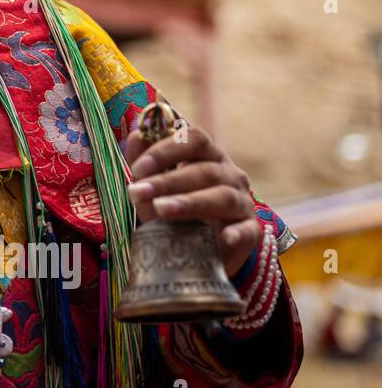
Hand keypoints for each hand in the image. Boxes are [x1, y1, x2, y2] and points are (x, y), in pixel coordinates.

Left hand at [124, 122, 259, 277]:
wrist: (200, 251)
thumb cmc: (177, 212)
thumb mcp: (155, 190)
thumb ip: (145, 165)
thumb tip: (136, 136)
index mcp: (208, 157)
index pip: (195, 140)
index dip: (166, 150)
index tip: (138, 169)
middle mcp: (230, 176)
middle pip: (206, 170)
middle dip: (168, 180)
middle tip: (138, 192)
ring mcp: (243, 204)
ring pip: (224, 197)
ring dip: (190, 202)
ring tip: (160, 209)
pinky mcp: (251, 233)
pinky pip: (248, 230)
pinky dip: (238, 233)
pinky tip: (225, 238)